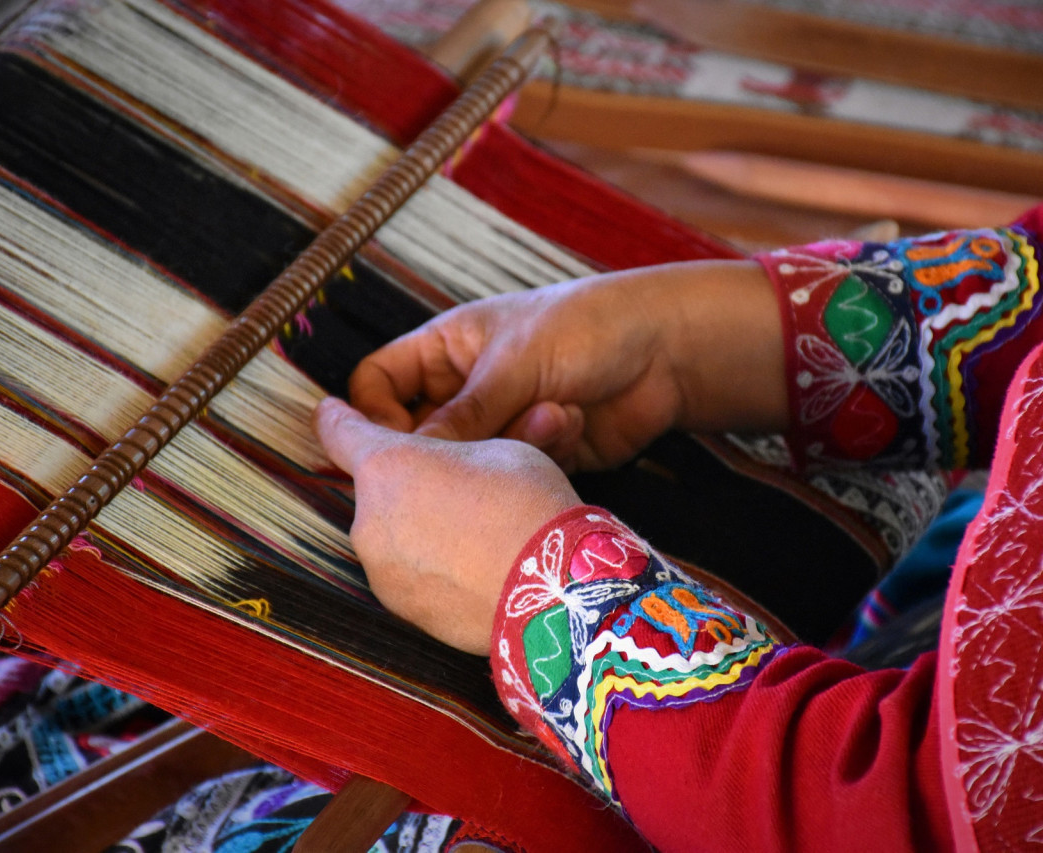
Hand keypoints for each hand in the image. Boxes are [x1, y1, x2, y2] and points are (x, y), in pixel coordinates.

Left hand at [314, 396, 581, 654]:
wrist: (555, 589)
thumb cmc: (529, 505)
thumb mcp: (497, 447)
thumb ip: (451, 447)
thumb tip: (443, 463)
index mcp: (387, 465)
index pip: (339, 432)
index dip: (336, 417)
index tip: (330, 410)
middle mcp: (369, 519)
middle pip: (378, 490)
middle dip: (409, 484)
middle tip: (461, 487)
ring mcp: (380, 570)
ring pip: (392, 534)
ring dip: (420, 528)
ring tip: (476, 532)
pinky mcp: (400, 608)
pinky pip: (408, 574)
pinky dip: (431, 567)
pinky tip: (474, 567)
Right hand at [349, 260, 787, 471]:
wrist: (666, 350)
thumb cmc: (586, 327)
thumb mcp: (514, 363)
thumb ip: (460, 415)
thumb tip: (404, 460)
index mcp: (445, 349)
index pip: (377, 385)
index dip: (375, 417)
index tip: (395, 447)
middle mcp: (465, 388)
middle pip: (418, 436)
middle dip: (446, 448)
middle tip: (466, 459)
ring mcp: (500, 423)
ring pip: (468, 462)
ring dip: (506, 445)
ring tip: (548, 415)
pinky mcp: (533, 453)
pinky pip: (510, 472)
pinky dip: (539, 453)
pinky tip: (572, 422)